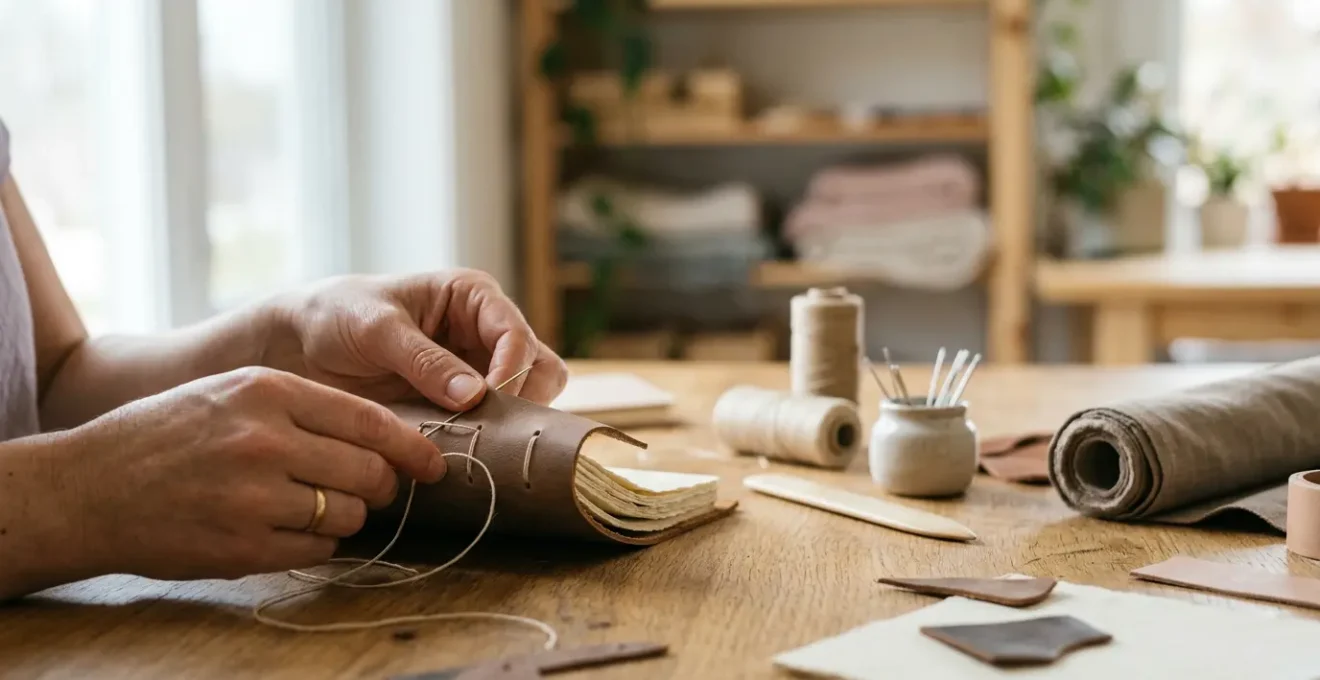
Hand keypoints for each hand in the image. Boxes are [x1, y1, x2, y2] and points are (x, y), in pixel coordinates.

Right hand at [57, 367, 445, 581]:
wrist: (89, 486)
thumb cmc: (168, 433)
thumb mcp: (231, 391)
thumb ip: (304, 406)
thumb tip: (385, 434)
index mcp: (266, 391)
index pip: (368, 421)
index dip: (411, 446)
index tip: (433, 462)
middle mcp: (263, 440)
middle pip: (368, 471)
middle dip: (379, 485)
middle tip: (371, 488)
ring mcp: (252, 496)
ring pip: (346, 514)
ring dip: (344, 516)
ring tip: (311, 506)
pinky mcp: (241, 546)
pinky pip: (315, 551)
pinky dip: (314, 546)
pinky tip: (286, 531)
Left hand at [265, 270, 567, 411]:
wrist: (302, 345)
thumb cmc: (337, 317)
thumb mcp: (376, 330)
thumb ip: (425, 360)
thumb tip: (475, 395)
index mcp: (473, 296)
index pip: (516, 334)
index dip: (511, 371)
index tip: (485, 403)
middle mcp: (486, 330)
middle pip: (540, 368)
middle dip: (522, 398)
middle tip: (486, 426)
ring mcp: (481, 367)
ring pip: (532, 397)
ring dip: (513, 420)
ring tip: (477, 439)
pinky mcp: (467, 401)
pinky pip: (500, 421)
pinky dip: (493, 436)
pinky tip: (465, 446)